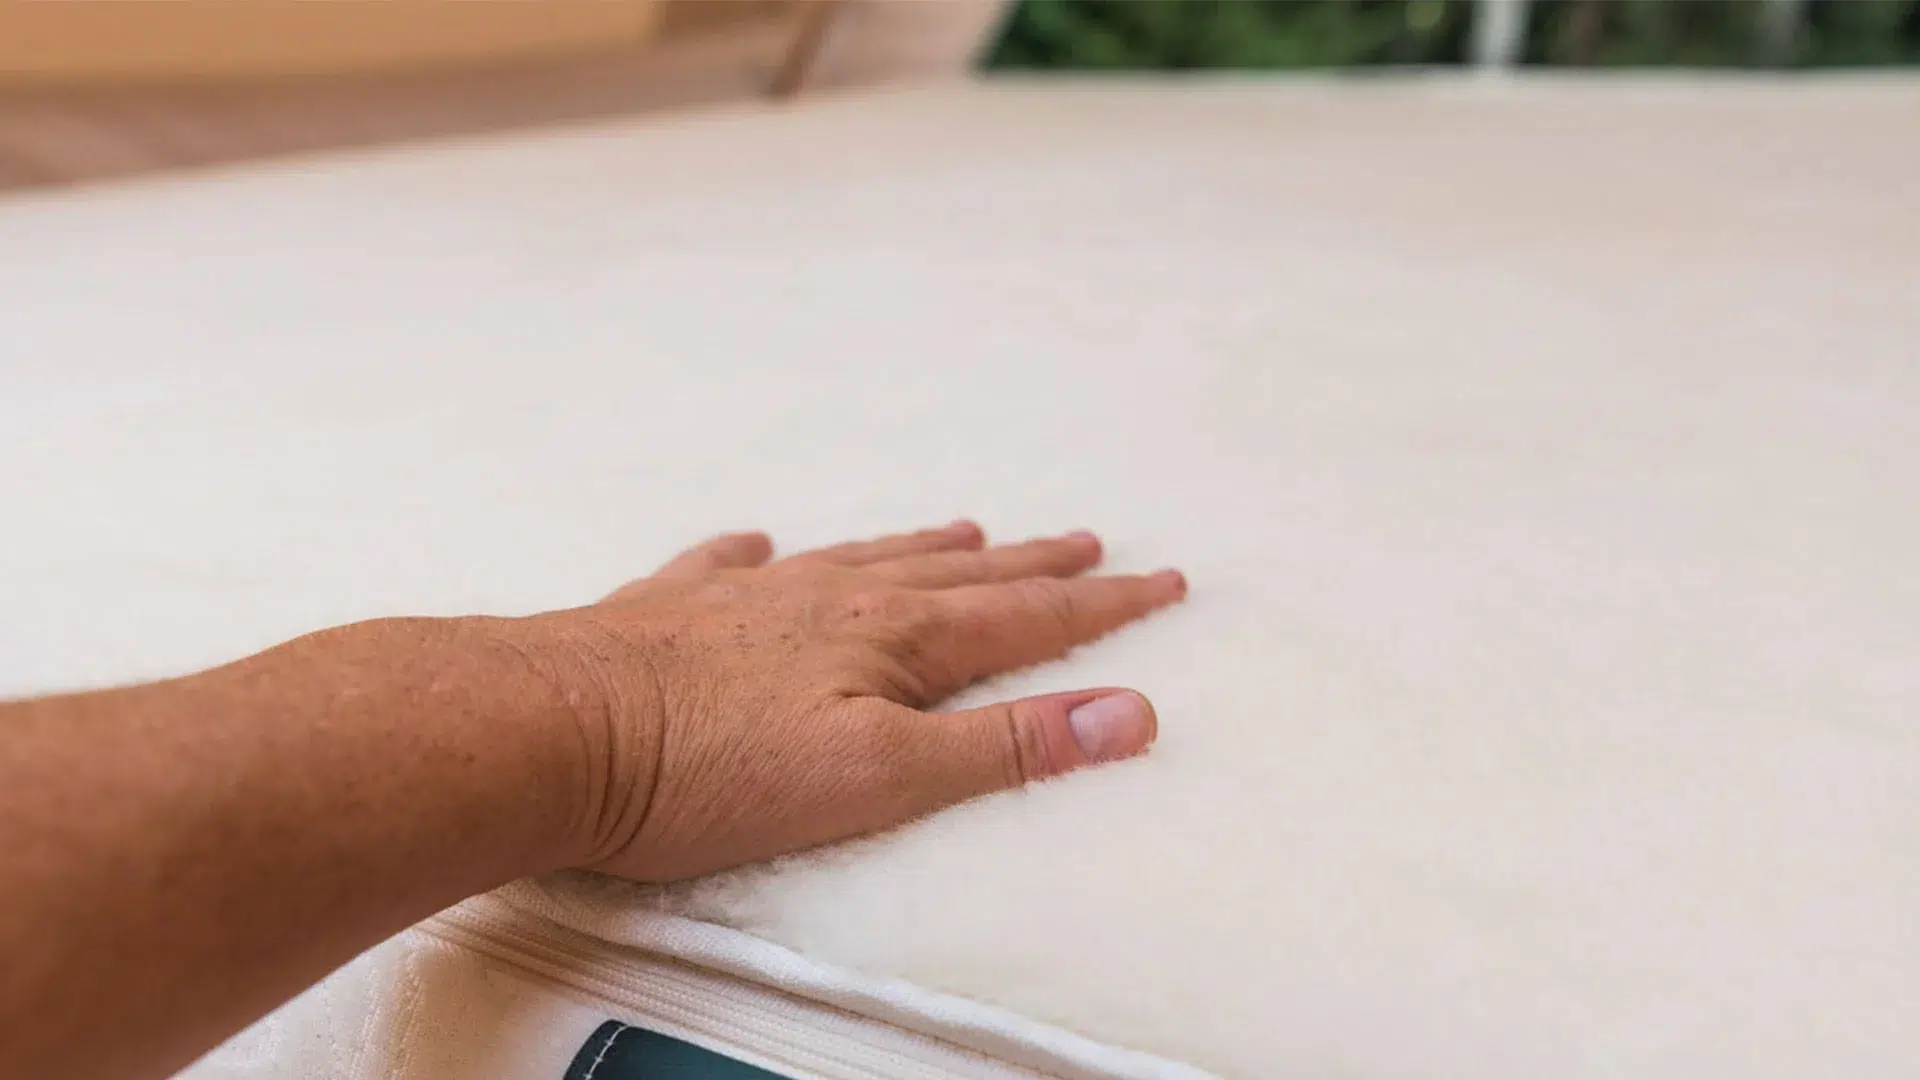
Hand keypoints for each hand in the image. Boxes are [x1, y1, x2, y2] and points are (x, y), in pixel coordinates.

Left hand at [508, 521, 1185, 880]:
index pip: (1024, 617)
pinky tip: (758, 546)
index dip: (1100, 606)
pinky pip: (732, 566)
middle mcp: (829, 600)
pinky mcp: (670, 613)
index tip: (1160, 580)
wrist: (549, 731)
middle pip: (953, 575)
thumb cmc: (709, 770)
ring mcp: (748, 599)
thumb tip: (1128, 714)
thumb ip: (1004, 745)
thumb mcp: (882, 776)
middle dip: (1029, 564)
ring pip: (858, 558)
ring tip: (962, 528)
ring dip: (920, 548)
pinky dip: (759, 556)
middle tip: (1086, 541)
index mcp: (891, 640)